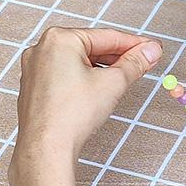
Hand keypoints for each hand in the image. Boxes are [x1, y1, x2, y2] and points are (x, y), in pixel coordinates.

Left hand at [13, 27, 161, 163]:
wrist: (47, 149)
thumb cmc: (69, 116)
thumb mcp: (114, 83)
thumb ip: (135, 63)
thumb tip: (150, 51)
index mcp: (59, 39)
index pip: (107, 37)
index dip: (135, 44)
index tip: (151, 48)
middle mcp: (42, 49)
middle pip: (92, 47)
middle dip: (119, 57)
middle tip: (143, 62)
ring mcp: (35, 68)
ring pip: (78, 61)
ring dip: (103, 68)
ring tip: (124, 78)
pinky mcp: (34, 86)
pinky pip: (66, 74)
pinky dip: (85, 78)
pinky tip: (100, 89)